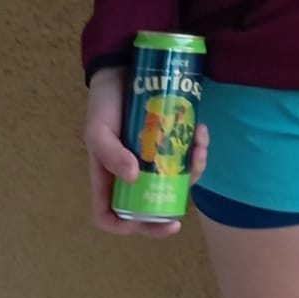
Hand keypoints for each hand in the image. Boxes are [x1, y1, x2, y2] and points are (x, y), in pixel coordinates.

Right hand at [83, 64, 208, 237]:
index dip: (123, 226)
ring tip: (199, 149)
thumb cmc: (104, 105)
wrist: (123, 70)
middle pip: (146, 208)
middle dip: (164, 214)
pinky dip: (198, 148)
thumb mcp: (98, 129)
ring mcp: (152, 160)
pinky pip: (187, 155)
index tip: (142, 224)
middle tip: (180, 215)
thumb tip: (131, 178)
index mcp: (107, 178)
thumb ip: (109, 154)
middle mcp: (131, 174)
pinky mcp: (169, 142)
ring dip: (192, 172)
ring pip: (174, 181)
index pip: (109, 215)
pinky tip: (201, 131)